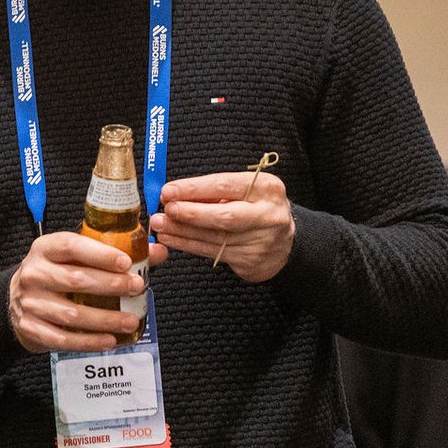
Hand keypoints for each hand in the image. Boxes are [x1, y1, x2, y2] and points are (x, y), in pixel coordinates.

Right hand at [8, 232, 160, 354]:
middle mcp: (35, 274)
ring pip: (72, 314)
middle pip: (75, 280)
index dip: (100, 254)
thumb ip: (114, 252)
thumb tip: (156, 252)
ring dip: (106, 319)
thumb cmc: (54, 272)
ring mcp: (31, 303)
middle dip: (111, 286)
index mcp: (45, 249)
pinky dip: (89, 342)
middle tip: (137, 288)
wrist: (16, 298)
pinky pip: (63, 339)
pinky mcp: (32, 328)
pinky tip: (109, 340)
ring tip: (130, 320)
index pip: (71, 246)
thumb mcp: (75, 255)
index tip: (126, 262)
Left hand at [152, 171, 295, 282]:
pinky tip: (173, 239)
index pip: (225, 186)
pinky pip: (212, 252)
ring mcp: (260, 241)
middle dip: (190, 213)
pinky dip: (189, 245)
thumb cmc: (258, 209)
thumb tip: (176, 194)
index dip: (194, 189)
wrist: (286, 243)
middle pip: (224, 216)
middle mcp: (267, 215)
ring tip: (161, 225)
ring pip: (214, 237)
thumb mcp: (247, 191)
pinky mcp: (250, 261)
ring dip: (183, 231)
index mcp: (267, 188)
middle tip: (166, 210)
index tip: (169, 190)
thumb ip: (216, 192)